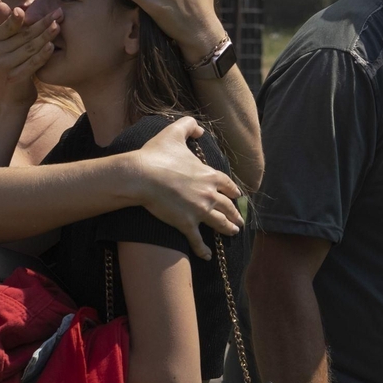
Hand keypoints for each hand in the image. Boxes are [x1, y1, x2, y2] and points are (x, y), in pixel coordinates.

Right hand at [0, 0, 59, 105]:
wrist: (12, 97)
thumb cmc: (14, 64)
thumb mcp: (9, 43)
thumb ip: (8, 23)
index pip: (12, 23)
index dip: (29, 15)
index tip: (45, 5)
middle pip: (24, 34)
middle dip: (43, 22)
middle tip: (59, 12)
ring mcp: (4, 65)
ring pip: (29, 48)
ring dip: (45, 36)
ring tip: (58, 26)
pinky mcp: (14, 77)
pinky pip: (32, 63)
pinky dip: (42, 55)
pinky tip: (52, 46)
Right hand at [132, 117, 243, 259]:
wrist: (142, 175)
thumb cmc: (156, 154)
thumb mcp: (174, 132)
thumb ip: (188, 126)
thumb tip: (199, 129)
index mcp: (209, 175)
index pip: (228, 184)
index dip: (233, 191)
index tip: (237, 196)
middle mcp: (209, 194)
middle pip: (228, 206)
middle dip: (235, 213)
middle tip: (240, 220)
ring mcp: (199, 210)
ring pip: (220, 222)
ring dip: (228, 228)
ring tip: (233, 232)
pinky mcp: (186, 224)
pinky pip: (198, 240)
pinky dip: (203, 250)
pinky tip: (207, 256)